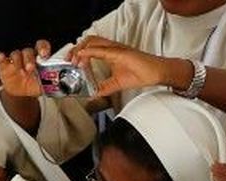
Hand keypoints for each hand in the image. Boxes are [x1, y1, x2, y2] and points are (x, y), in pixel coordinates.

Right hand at [0, 41, 50, 98]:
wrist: (22, 93)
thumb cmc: (35, 84)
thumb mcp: (46, 84)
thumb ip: (54, 81)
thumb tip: (64, 83)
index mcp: (39, 58)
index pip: (42, 47)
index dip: (43, 48)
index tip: (44, 54)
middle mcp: (27, 57)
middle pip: (28, 51)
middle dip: (29, 58)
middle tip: (30, 68)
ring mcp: (15, 60)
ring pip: (15, 54)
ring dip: (17, 61)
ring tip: (20, 70)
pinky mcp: (4, 65)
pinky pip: (0, 58)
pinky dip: (0, 57)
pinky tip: (1, 58)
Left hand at [71, 36, 186, 97]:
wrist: (157, 72)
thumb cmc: (142, 73)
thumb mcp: (117, 84)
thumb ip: (104, 87)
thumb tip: (92, 94)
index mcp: (110, 52)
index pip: (90, 46)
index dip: (78, 52)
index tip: (71, 61)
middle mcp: (112, 48)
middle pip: (89, 41)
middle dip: (75, 49)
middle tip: (68, 60)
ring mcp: (116, 49)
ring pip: (93, 42)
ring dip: (81, 50)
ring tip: (74, 60)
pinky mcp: (120, 53)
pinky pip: (102, 50)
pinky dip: (90, 52)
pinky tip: (83, 57)